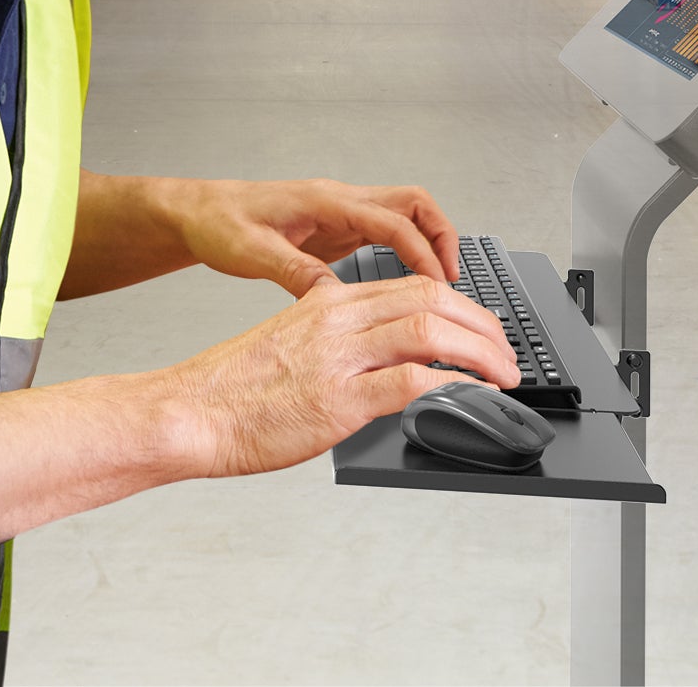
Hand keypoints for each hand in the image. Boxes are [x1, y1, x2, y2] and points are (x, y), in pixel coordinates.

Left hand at [161, 177, 462, 294]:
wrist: (199, 212)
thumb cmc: (219, 223)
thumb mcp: (251, 253)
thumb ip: (293, 272)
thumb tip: (332, 296)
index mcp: (326, 202)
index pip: (393, 220)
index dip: (422, 253)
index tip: (439, 287)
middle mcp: (340, 200)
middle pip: (415, 204)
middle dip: (442, 238)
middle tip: (453, 283)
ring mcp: (341, 212)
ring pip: (405, 215)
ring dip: (429, 243)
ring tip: (440, 286)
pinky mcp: (337, 227)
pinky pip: (387, 231)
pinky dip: (408, 252)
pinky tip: (406, 284)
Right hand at [168, 275, 518, 478]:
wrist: (190, 411)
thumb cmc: (233, 388)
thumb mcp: (292, 343)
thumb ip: (338, 341)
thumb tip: (383, 359)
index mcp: (328, 301)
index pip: (414, 287)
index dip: (462, 307)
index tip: (484, 330)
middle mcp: (338, 319)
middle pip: (432, 300)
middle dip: (483, 326)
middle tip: (507, 353)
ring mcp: (339, 358)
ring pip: (431, 332)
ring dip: (480, 354)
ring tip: (503, 376)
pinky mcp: (338, 400)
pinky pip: (412, 382)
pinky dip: (453, 385)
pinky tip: (471, 396)